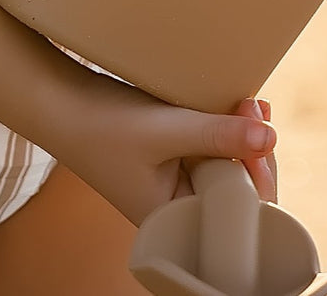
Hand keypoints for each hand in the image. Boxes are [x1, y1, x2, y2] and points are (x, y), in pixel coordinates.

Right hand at [56, 72, 277, 226]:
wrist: (57, 103)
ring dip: (242, 136)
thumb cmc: (101, 125)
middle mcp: (181, 211)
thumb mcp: (163, 129)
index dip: (259, 173)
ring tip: (248, 103)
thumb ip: (215, 134)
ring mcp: (177, 186)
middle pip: (241, 192)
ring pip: (229, 168)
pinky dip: (226, 131)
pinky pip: (211, 152)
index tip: (262, 131)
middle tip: (255, 107)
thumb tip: (270, 136)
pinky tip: (237, 108)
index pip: (240, 214)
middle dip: (254, 150)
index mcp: (176, 222)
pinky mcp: (174, 163)